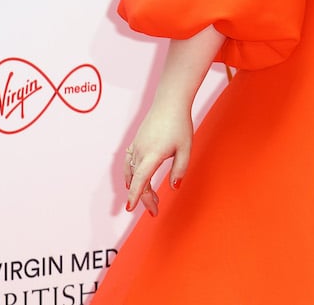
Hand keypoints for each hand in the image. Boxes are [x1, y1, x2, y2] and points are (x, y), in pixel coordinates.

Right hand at [123, 100, 191, 216]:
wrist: (169, 102)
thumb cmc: (180, 124)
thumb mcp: (185, 148)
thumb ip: (180, 169)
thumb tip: (174, 187)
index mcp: (153, 154)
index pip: (141, 180)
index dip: (136, 195)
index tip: (130, 208)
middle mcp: (141, 151)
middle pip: (137, 180)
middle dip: (144, 197)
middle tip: (155, 210)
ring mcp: (136, 146)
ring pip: (131, 173)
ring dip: (138, 187)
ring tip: (150, 198)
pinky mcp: (136, 142)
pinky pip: (128, 163)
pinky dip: (130, 175)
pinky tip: (134, 181)